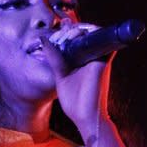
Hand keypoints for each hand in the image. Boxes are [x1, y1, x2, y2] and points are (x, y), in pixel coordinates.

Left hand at [41, 20, 114, 138]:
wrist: (86, 117)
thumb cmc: (75, 102)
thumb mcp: (60, 77)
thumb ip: (55, 59)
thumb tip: (44, 40)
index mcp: (82, 60)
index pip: (76, 38)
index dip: (65, 33)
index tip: (53, 38)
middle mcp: (92, 57)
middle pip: (84, 33)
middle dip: (70, 30)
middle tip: (59, 37)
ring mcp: (99, 58)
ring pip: (93, 32)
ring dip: (78, 30)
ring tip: (66, 37)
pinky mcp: (103, 61)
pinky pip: (103, 40)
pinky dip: (93, 32)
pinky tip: (79, 34)